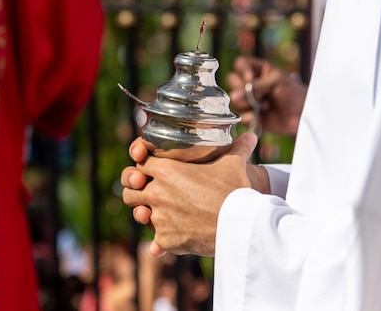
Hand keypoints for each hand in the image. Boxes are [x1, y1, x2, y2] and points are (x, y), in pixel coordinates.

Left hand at [121, 132, 257, 256]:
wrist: (240, 224)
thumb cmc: (235, 190)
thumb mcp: (233, 164)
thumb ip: (237, 148)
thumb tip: (250, 136)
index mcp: (166, 171)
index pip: (140, 163)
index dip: (143, 166)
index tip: (150, 171)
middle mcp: (157, 193)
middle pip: (130, 190)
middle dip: (136, 191)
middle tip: (148, 193)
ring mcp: (159, 217)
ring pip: (139, 215)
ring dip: (146, 215)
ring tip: (159, 216)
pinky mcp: (166, 239)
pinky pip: (154, 242)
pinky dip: (161, 242)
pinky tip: (169, 241)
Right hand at [226, 56, 306, 135]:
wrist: (303, 115)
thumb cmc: (294, 93)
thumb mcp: (276, 82)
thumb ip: (256, 86)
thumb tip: (233, 96)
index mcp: (258, 70)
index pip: (239, 64)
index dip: (241, 70)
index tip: (250, 78)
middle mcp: (250, 84)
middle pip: (232, 81)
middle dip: (242, 89)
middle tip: (257, 95)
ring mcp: (248, 100)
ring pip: (234, 100)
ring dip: (248, 104)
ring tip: (265, 106)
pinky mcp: (249, 116)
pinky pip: (239, 116)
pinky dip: (249, 117)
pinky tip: (260, 116)